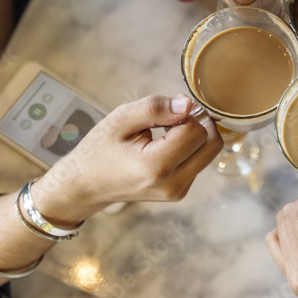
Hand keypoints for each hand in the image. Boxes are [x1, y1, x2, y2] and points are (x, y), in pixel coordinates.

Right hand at [33, 94, 222, 224]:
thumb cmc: (99, 150)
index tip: (166, 111)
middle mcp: (172, 184)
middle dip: (198, 123)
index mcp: (155, 167)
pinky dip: (190, 148)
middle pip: (212, 144)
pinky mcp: (179, 193)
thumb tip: (187, 104)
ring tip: (164, 132)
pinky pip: (199, 162)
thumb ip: (154, 108)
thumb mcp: (120, 119)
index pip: (196, 131)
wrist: (85, 186)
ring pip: (209, 153)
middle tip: (171, 118)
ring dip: (194, 135)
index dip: (186, 113)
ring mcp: (177, 192)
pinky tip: (165, 145)